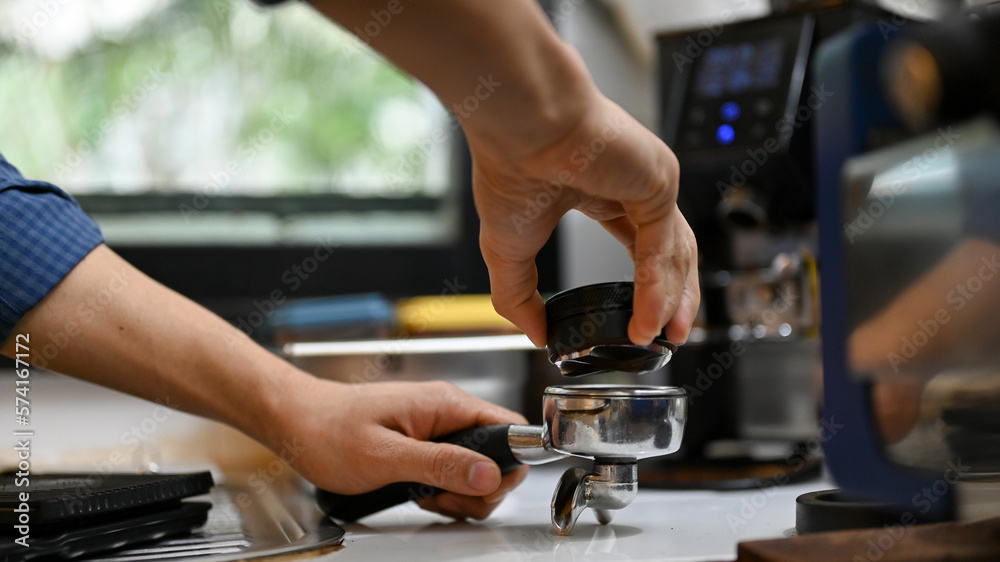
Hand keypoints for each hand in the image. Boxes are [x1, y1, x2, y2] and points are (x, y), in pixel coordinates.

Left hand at [276, 378, 529, 519]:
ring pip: (476, 467)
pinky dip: (442, 490)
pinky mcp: (423, 442)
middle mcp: (446, 411)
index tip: (485, 488)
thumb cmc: (326, 430)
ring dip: (459, 493)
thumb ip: (440, 464)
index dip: (508, 463)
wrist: (294, 421)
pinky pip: (452, 470)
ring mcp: (435, 427)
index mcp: (445, 404)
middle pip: (497, 455)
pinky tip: (418, 494)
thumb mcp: (385, 455)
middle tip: (446, 499)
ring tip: (426, 497)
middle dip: (480, 488)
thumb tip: (488, 473)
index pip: (508, 428)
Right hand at [469, 93, 699, 347]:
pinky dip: (656, 287)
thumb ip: (519, 297)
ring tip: (665, 337)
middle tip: (671, 337)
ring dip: (673, 299)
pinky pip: (664, 245)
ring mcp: (650, 181)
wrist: (518, 125)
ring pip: (676, 251)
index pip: (638, 244)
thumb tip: (536, 336)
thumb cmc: (508, 167)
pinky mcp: (659, 182)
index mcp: (599, 191)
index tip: (642, 324)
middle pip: (670, 251)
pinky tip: (648, 319)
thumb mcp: (508, 251)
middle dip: (675, 298)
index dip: (645, 287)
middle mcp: (631, 184)